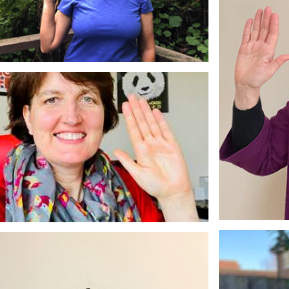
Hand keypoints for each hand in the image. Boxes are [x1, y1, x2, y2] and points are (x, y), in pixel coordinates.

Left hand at [113, 94, 195, 219]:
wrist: (173, 191)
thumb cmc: (156, 186)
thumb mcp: (137, 174)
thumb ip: (127, 161)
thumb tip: (116, 151)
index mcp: (141, 151)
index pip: (133, 130)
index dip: (129, 118)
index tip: (124, 107)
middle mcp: (150, 145)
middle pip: (142, 123)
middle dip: (136, 110)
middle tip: (131, 97)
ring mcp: (161, 144)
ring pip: (152, 124)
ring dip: (146, 112)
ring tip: (141, 100)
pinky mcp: (172, 146)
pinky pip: (166, 130)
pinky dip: (161, 121)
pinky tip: (155, 113)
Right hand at [234, 7, 288, 108]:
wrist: (245, 83)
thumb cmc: (257, 79)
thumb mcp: (270, 71)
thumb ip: (278, 62)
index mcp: (268, 50)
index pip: (272, 34)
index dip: (274, 24)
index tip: (275, 15)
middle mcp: (261, 47)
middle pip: (264, 29)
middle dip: (266, 19)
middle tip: (268, 8)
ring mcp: (253, 47)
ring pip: (256, 30)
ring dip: (258, 21)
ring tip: (260, 11)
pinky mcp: (244, 48)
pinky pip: (246, 36)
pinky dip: (248, 28)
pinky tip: (250, 21)